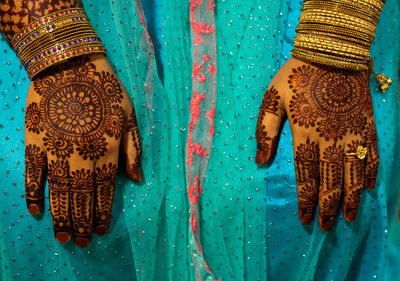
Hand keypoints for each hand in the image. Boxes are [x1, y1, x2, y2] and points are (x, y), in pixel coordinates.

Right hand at [24, 54, 142, 246]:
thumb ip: (133, 150)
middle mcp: (82, 155)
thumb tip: (138, 180)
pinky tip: (35, 210)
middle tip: (80, 242)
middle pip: (82, 197)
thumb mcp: (130, 116)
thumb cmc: (105, 89)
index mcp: (107, 150)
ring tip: (63, 236)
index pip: (105, 190)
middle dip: (82, 222)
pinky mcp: (35, 141)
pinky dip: (32, 193)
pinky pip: (32, 173)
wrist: (70, 65)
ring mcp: (56, 150)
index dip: (102, 212)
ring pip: (59, 191)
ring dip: (61, 216)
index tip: (100, 230)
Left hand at [255, 58, 378, 230]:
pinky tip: (369, 188)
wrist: (331, 53)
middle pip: (330, 181)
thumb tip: (260, 161)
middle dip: (327, 207)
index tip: (304, 218)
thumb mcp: (272, 100)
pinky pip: (371, 154)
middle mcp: (330, 139)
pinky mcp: (366, 125)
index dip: (305, 200)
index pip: (305, 176)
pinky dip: (370, 173)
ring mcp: (352, 133)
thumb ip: (265, 131)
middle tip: (325, 227)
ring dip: (352, 198)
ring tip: (350, 218)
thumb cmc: (296, 76)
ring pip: (354, 174)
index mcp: (305, 135)